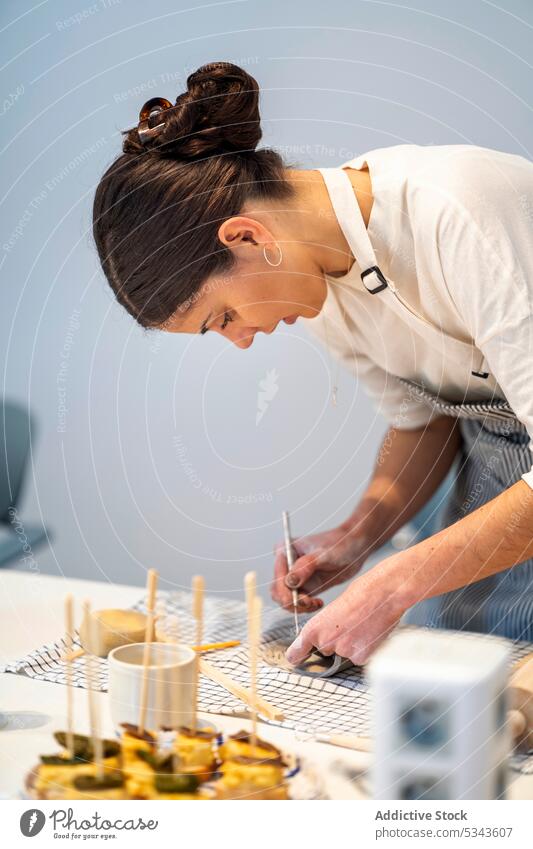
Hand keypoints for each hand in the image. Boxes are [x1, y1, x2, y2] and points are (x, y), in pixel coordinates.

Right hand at [270, 520, 371, 613]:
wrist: (353, 548)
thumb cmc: (339, 544)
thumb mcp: (323, 555)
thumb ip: (305, 567)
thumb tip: (290, 582)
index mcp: (284, 550)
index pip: (278, 577)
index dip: (286, 592)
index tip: (302, 600)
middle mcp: (285, 563)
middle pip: (277, 591)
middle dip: (291, 602)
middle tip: (309, 603)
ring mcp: (294, 576)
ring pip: (285, 599)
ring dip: (298, 607)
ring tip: (315, 603)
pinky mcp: (303, 586)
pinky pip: (296, 602)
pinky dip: (305, 607)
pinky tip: (318, 603)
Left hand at [285, 556, 407, 665]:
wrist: (383, 594)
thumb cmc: (361, 594)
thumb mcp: (333, 609)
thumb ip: (324, 627)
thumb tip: (323, 639)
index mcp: (314, 628)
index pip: (297, 652)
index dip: (297, 655)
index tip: (295, 659)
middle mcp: (325, 642)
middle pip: (325, 649)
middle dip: (335, 641)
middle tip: (349, 624)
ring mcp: (343, 651)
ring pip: (343, 653)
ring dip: (351, 645)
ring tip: (362, 625)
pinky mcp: (361, 657)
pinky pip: (358, 657)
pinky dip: (364, 649)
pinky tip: (370, 633)